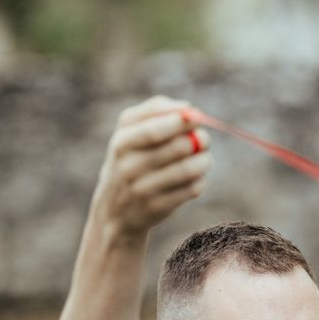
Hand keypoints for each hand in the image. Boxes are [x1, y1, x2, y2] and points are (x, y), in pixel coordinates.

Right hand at [90, 96, 210, 240]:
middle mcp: (128, 167)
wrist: (113, 211)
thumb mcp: (129, 131)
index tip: (197, 116)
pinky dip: (201, 180)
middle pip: (178, 147)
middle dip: (199, 138)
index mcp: (121, 142)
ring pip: (189, 169)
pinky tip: (196, 177)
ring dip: (204, 160)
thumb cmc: (129, 159)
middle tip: (204, 138)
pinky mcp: (158, 208)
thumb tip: (188, 108)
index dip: (181, 121)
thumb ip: (156, 110)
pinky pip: (192, 189)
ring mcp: (142, 190)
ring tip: (204, 158)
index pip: (154, 130)